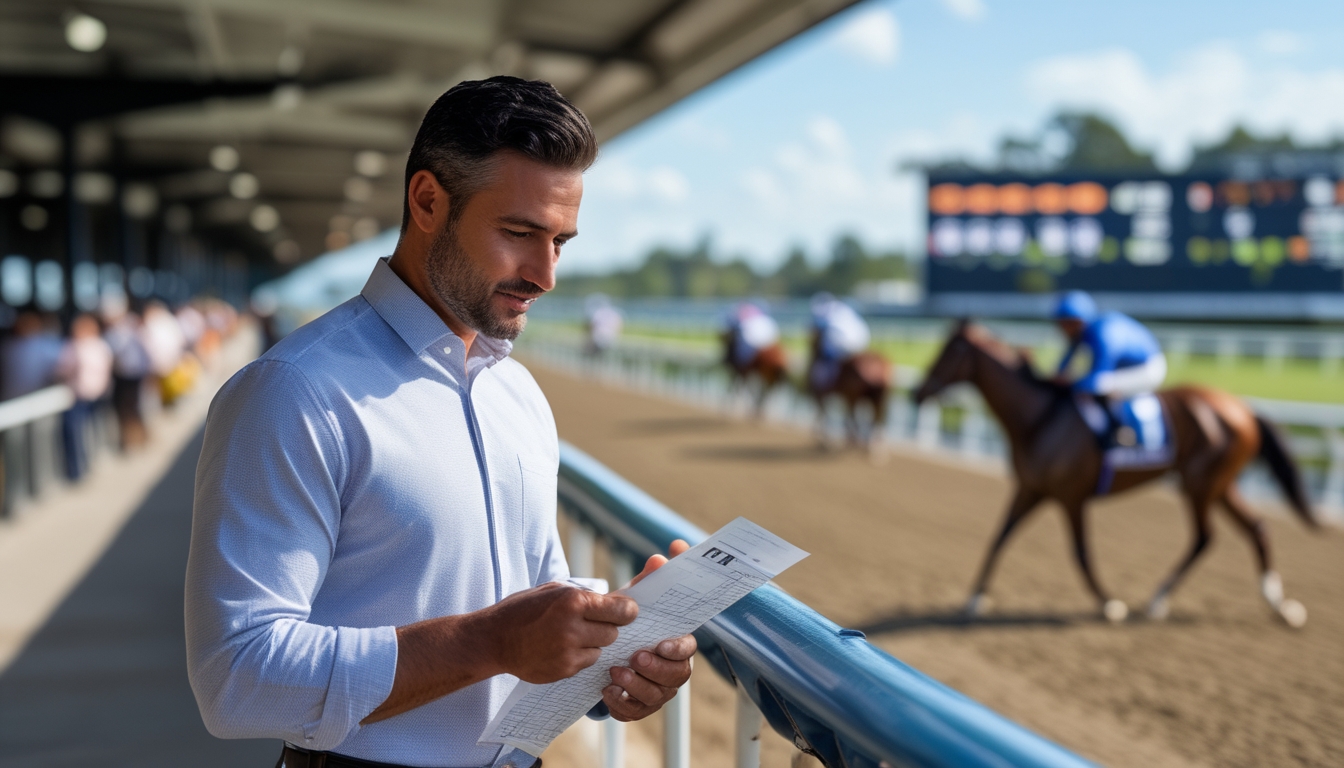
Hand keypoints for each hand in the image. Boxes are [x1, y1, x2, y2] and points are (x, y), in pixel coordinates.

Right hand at [484, 582, 637, 683]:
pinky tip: (560, 648)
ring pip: (601, 650)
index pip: (622, 610)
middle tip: (591, 623)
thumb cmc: (524, 609)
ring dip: (593, 644)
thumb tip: (619, 600)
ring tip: (571, 636)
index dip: (627, 611)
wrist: (493, 639)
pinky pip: (586, 663)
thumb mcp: (554, 590)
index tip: (627, 612)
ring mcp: (568, 652)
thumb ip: (586, 595)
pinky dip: (580, 656)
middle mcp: (573, 627)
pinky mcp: (564, 670)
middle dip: (607, 627)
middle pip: (614, 632)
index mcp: (573, 601)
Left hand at [604, 539, 696, 721]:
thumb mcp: (635, 601)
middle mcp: (672, 670)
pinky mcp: (637, 707)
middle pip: (676, 676)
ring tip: (615, 673)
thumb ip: (648, 580)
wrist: (605, 650)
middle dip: (656, 669)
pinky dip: (621, 704)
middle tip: (634, 657)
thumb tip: (660, 557)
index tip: (661, 644)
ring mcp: (656, 691)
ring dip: (637, 686)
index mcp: (676, 644)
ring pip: (656, 697)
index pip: (689, 649)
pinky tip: (606, 691)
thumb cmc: (629, 624)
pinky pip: (634, 712)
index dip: (678, 649)